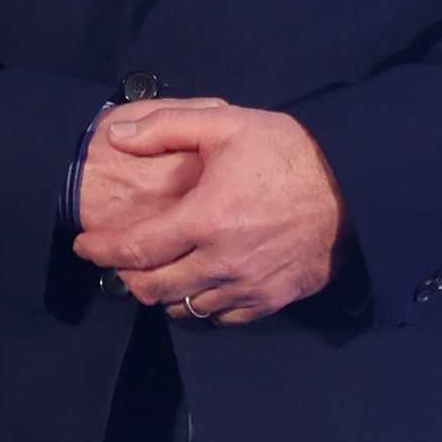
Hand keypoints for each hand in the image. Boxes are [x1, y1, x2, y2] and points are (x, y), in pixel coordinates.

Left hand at [72, 100, 340, 320]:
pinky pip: (222, 317)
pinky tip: (199, 286)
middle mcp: (221, 262)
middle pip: (153, 288)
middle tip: (119, 261)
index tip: (84, 245)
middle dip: (126, 276)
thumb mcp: (228, 124)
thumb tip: (117, 138)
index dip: (101, 250)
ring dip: (162, 294)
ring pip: (184, 308)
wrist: (356, 186)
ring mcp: (247, 286)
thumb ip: (167, 128)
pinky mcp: (272, 299)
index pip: (134, 249)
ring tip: (157, 273)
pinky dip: (201, 306)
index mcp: (204, 219)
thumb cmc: (291, 151)